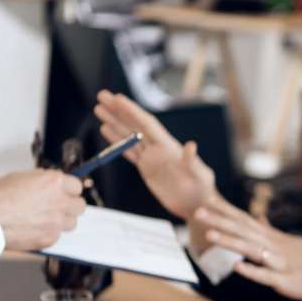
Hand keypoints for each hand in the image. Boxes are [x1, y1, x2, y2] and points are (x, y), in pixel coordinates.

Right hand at [0, 169, 86, 249]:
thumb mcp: (19, 177)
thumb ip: (41, 179)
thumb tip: (50, 181)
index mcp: (54, 183)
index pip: (77, 186)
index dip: (69, 189)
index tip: (65, 192)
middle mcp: (60, 202)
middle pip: (80, 206)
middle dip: (70, 205)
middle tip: (57, 206)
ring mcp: (57, 222)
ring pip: (71, 222)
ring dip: (62, 220)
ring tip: (44, 218)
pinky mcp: (50, 238)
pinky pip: (57, 235)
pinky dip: (48, 233)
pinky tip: (34, 228)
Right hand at [94, 90, 215, 218]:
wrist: (196, 204)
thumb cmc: (201, 189)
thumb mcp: (199, 175)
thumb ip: (192, 162)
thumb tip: (191, 145)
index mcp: (168, 146)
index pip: (147, 124)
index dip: (132, 111)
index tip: (117, 99)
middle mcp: (158, 148)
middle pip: (134, 125)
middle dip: (118, 110)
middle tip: (102, 96)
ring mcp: (151, 157)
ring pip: (128, 135)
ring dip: (114, 122)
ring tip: (99, 109)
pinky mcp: (146, 167)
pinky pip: (128, 151)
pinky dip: (116, 141)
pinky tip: (106, 130)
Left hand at [193, 195, 301, 300]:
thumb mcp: (292, 242)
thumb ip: (272, 231)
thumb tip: (259, 219)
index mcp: (274, 238)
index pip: (246, 219)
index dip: (226, 209)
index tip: (209, 199)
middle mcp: (274, 246)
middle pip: (243, 230)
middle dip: (220, 220)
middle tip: (199, 210)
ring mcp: (279, 262)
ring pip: (251, 249)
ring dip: (230, 241)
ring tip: (210, 234)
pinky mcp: (284, 280)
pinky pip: (266, 275)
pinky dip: (252, 270)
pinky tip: (238, 267)